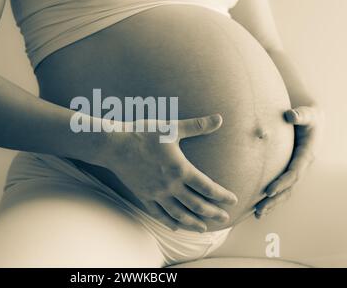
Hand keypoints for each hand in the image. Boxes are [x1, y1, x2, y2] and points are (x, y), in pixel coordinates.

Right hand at [103, 114, 237, 231]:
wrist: (114, 145)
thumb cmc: (143, 134)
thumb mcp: (171, 128)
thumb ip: (196, 126)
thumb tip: (219, 119)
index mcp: (180, 169)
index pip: (207, 187)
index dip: (222, 195)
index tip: (232, 200)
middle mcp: (170, 186)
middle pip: (196, 204)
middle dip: (212, 212)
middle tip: (224, 218)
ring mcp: (156, 193)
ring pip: (179, 214)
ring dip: (193, 222)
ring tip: (204, 228)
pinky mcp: (143, 195)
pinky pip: (158, 213)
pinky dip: (169, 221)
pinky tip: (176, 226)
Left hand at [255, 105, 322, 217]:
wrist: (311, 121)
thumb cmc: (307, 117)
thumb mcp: (307, 114)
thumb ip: (300, 115)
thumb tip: (291, 115)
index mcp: (306, 155)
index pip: (293, 173)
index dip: (281, 183)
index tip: (268, 191)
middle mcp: (301, 166)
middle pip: (288, 188)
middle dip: (275, 200)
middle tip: (260, 209)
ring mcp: (296, 170)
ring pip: (285, 191)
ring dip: (272, 203)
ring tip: (258, 214)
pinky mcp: (289, 171)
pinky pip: (281, 187)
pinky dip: (271, 198)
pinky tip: (258, 207)